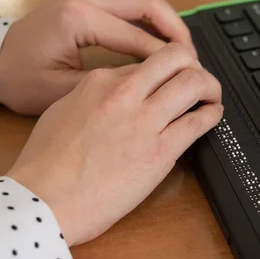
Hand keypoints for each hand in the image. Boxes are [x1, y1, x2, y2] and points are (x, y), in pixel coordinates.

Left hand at [0, 0, 196, 115]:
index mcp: (78, 18)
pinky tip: (160, 41)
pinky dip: (151, 18)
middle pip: (147, 1)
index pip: (138, 36)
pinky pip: (130, 1)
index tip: (186, 78)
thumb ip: (109, 85)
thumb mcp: (64, 91)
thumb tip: (149, 85)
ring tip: (181, 50)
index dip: (167, 59)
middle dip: (176, 29)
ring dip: (166, 20)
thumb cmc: (21, 79)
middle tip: (191, 58)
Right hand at [7, 43, 222, 245]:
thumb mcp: (65, 111)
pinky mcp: (160, 151)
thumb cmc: (48, 164)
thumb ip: (97, 96)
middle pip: (176, 58)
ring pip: (194, 83)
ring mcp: (144, 121)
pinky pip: (198, 122)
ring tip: (212, 97)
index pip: (148, 62)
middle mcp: (125, 94)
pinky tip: (213, 116)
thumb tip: (124, 94)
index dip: (166, 71)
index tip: (173, 80)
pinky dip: (213, 115)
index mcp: (99, 82)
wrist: (46, 200)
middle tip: (200, 80)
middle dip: (195, 65)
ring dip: (210, 87)